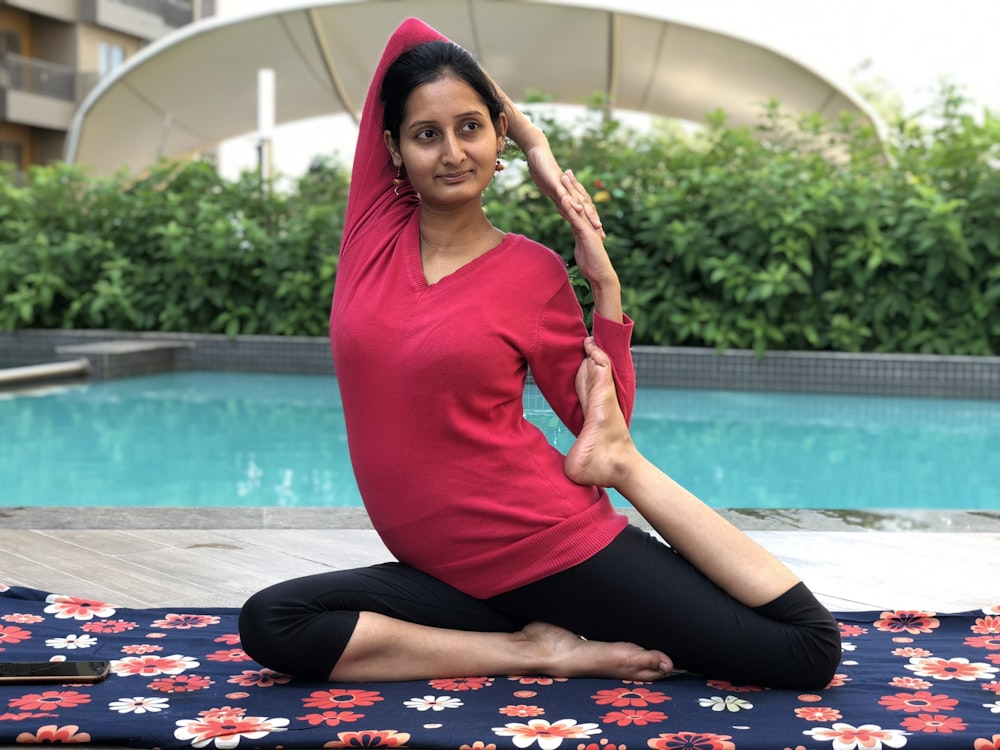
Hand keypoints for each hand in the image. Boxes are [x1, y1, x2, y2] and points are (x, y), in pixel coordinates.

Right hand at [525, 147, 603, 235]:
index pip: (582, 211)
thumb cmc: (542, 169)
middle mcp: (570, 191)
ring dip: (589, 214)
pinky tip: (579, 210)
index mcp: (569, 194)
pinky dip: (573, 202)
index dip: (589, 223)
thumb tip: (563, 209)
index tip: (596, 236)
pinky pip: (566, 194)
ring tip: (597, 226)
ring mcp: (565, 187)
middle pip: (585, 209)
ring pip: (579, 202)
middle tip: (603, 236)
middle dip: (594, 223)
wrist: (537, 152)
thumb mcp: (551, 189)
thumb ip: (558, 198)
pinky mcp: (558, 183)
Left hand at [557, 171, 621, 321]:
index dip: (573, 192)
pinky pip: (576, 218)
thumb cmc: (591, 264)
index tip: (566, 180)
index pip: (579, 205)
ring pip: (578, 205)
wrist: (601, 274)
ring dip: (570, 191)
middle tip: (566, 170)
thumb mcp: (581, 246)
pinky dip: (570, 208)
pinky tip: (563, 197)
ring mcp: (588, 227)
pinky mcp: (586, 233)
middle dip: (572, 185)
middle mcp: (589, 222)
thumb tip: (576, 231)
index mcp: (586, 224)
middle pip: (580, 200)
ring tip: (563, 177)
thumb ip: (579, 235)